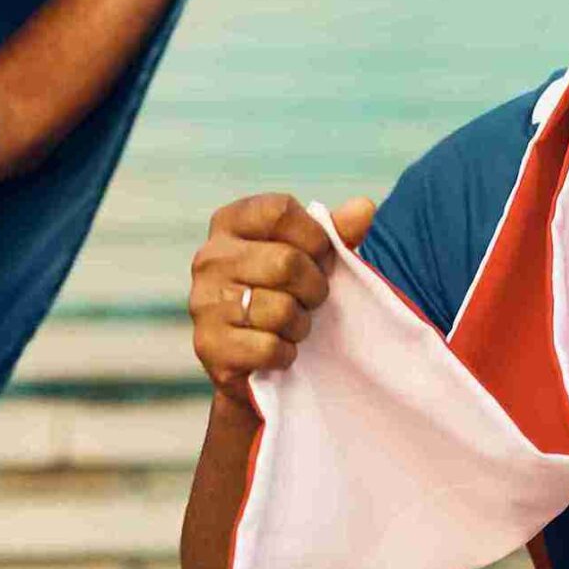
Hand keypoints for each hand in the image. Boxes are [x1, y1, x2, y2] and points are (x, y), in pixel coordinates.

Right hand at [188, 192, 375, 414]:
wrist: (251, 360)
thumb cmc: (284, 293)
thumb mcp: (311, 256)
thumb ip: (336, 231)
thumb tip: (364, 207)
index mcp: (230, 223)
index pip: (280, 211)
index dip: (315, 238)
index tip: (320, 259)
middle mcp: (209, 258)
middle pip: (286, 262)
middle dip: (314, 288)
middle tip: (310, 300)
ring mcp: (203, 302)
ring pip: (281, 310)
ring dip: (300, 325)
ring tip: (291, 326)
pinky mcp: (209, 346)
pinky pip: (269, 348)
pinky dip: (285, 354)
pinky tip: (276, 350)